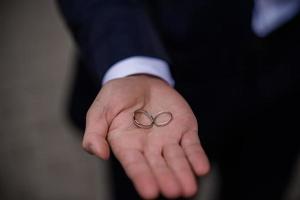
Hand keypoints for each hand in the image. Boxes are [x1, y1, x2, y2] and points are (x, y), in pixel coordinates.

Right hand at [82, 75, 209, 198]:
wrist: (140, 81)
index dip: (142, 178)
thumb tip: (100, 154)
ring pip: (177, 160)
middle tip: (174, 192)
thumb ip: (95, 132)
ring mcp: (169, 140)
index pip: (135, 165)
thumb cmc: (117, 97)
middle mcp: (149, 148)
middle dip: (166, 179)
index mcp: (127, 146)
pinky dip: (197, 157)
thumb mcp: (100, 110)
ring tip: (189, 189)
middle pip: (159, 167)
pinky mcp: (185, 130)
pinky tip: (202, 169)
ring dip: (184, 173)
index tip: (150, 193)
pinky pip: (192, 145)